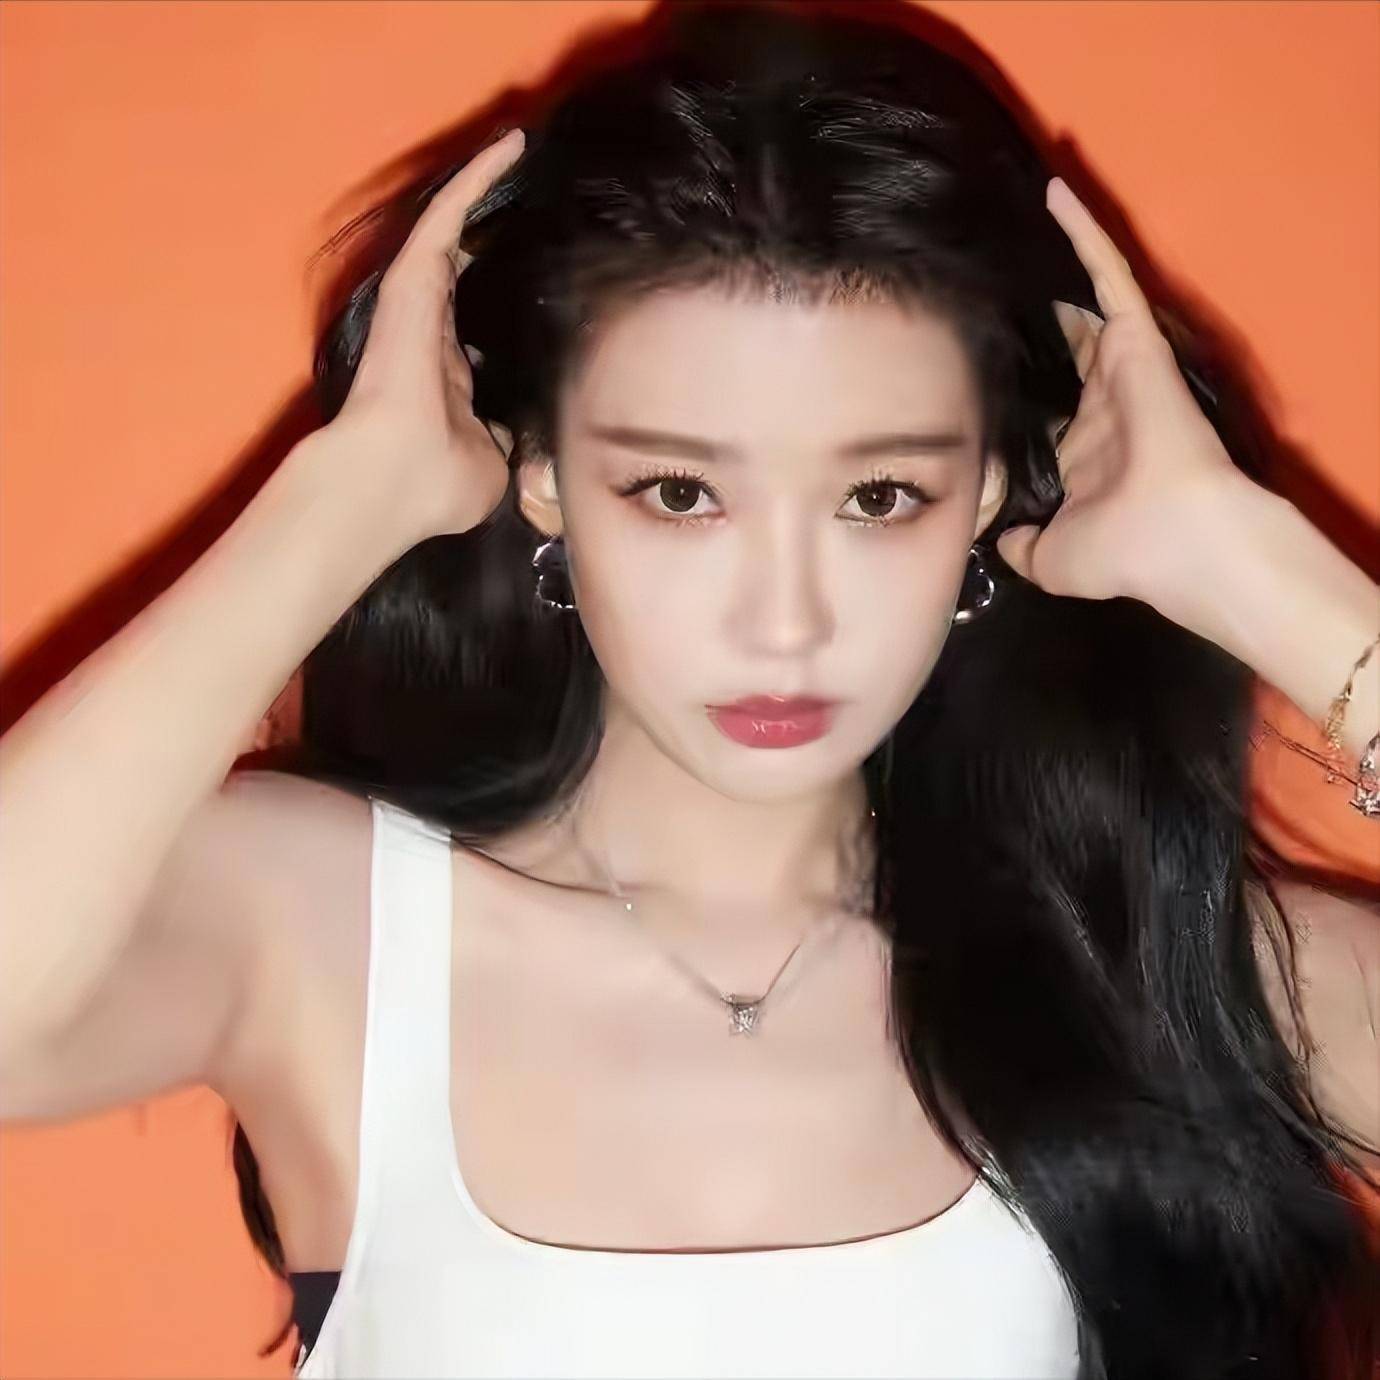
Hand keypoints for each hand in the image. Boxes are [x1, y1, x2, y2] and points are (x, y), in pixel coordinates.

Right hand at [306, 127, 525, 542]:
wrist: (394, 479)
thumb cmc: (437, 483)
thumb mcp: (487, 465)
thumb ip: (501, 441)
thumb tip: (509, 433)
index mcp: (439, 377)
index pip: (459, 330)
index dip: (483, 304)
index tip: (513, 284)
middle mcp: (425, 332)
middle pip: (453, 270)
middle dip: (482, 233)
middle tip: (518, 193)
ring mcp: (417, 300)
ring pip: (450, 230)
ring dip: (481, 190)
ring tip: (516, 149)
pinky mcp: (416, 276)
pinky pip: (449, 214)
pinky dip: (478, 179)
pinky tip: (512, 147)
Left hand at [994, 176, 1249, 609]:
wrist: (1172, 538)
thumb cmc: (1118, 550)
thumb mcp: (1049, 558)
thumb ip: (1021, 545)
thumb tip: (999, 540)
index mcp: (1086, 451)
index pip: (1046, 408)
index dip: (1019, 385)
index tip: (980, 366)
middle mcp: (1104, 403)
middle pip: (1066, 345)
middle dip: (1037, 317)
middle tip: (994, 282)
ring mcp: (1122, 367)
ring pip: (1084, 298)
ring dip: (1056, 259)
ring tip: (1017, 216)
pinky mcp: (1134, 338)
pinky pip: (1107, 274)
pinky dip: (1083, 235)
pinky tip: (1055, 195)